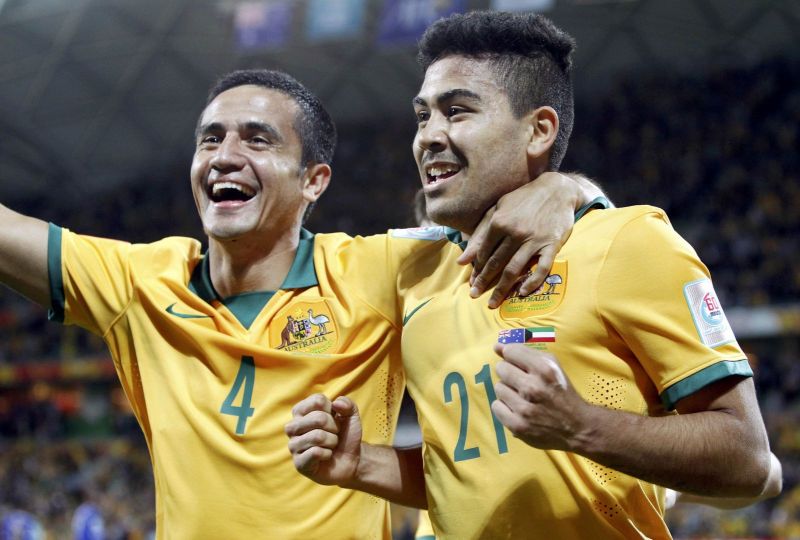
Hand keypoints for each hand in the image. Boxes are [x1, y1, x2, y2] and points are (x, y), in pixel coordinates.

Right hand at [285, 394, 362, 485]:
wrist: (350, 460)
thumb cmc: (346, 435)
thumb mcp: (351, 416)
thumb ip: (347, 404)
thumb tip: (336, 403)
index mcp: (301, 411)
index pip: (318, 401)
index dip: (333, 410)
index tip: (334, 419)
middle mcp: (293, 426)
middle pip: (318, 418)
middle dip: (334, 427)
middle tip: (334, 434)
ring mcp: (293, 445)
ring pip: (318, 436)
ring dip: (332, 441)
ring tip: (330, 445)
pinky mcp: (298, 463)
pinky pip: (316, 452)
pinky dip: (328, 454)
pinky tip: (326, 456)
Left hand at [460, 172, 578, 308]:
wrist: (557, 189)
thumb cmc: (523, 199)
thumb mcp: (498, 208)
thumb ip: (479, 233)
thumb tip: (462, 260)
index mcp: (499, 222)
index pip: (484, 253)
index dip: (477, 269)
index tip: (472, 282)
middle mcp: (514, 232)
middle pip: (496, 264)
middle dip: (483, 282)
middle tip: (474, 296)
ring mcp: (534, 240)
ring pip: (514, 269)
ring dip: (502, 289)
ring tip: (493, 303)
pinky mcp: (552, 245)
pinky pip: (542, 268)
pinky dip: (532, 282)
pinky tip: (522, 292)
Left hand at [491, 343, 589, 451]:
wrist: (577, 426)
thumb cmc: (562, 391)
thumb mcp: (551, 366)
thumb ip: (524, 353)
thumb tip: (496, 346)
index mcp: (544, 369)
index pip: (510, 351)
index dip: (512, 356)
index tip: (518, 364)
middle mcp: (534, 388)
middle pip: (501, 369)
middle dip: (509, 373)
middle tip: (520, 381)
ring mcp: (525, 409)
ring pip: (498, 388)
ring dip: (508, 391)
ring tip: (522, 397)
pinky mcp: (518, 426)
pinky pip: (496, 407)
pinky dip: (505, 407)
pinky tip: (517, 409)